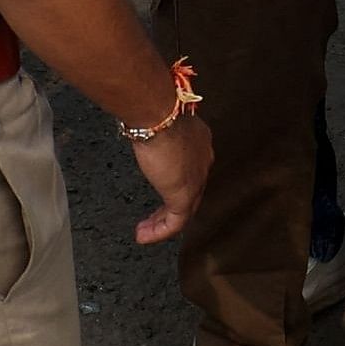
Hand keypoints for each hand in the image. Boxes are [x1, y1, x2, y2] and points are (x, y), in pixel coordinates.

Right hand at [127, 113, 210, 244]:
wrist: (158, 115)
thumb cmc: (155, 110)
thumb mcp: (157, 121)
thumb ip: (155, 129)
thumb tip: (141, 128)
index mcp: (199, 141)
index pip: (192, 168)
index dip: (175, 180)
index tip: (160, 185)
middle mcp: (203, 161)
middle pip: (190, 191)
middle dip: (169, 207)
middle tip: (153, 218)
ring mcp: (196, 179)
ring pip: (184, 209)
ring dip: (162, 223)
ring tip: (145, 231)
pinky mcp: (184, 194)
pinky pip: (175, 222)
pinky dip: (160, 231)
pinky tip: (144, 235)